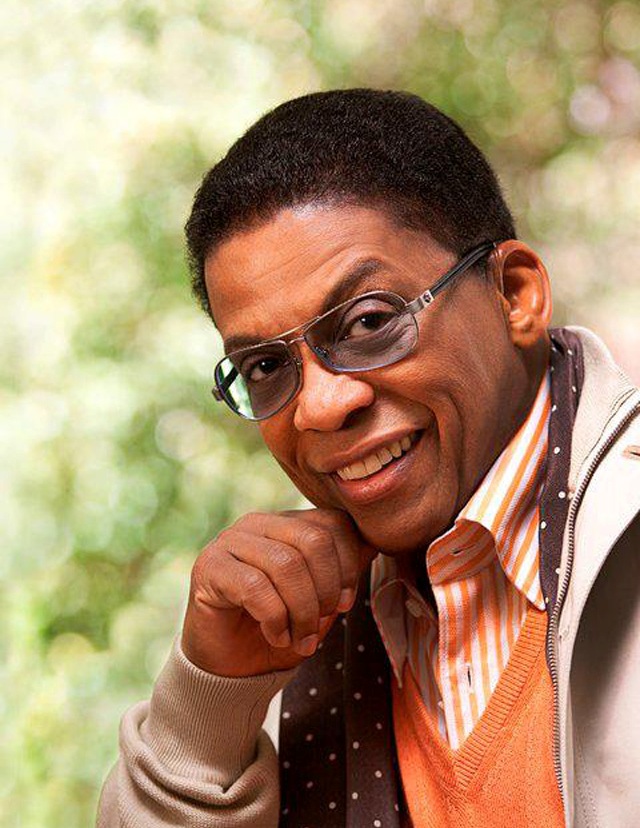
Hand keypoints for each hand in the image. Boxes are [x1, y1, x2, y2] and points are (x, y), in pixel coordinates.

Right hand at [181, 508, 376, 676]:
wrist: (230, 668)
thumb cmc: (279, 631)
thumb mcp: (321, 601)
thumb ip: (344, 571)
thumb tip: (375, 542)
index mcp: (288, 524)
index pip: (333, 522)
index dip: (348, 565)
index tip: (344, 604)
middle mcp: (258, 524)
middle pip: (313, 540)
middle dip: (326, 590)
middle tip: (321, 624)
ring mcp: (230, 541)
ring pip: (286, 564)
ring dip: (302, 611)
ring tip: (300, 638)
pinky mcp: (209, 567)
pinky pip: (255, 586)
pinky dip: (275, 619)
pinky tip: (275, 635)